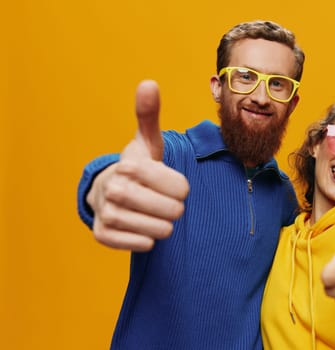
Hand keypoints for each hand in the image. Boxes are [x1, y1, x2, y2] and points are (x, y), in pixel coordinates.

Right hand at [87, 80, 189, 251]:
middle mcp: (115, 189)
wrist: (109, 192)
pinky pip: (142, 245)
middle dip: (174, 208)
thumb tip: (149, 83)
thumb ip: (150, 115)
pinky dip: (148, 240)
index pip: (181, 189)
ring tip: (155, 214)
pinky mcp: (103, 235)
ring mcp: (107, 213)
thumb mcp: (147, 141)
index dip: (181, 189)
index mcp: (130, 165)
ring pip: (159, 231)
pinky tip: (143, 228)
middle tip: (164, 202)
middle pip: (172, 211)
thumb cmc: (138, 167)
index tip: (170, 184)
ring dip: (163, 225)